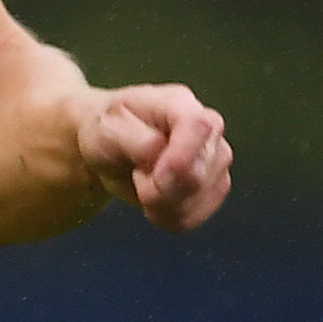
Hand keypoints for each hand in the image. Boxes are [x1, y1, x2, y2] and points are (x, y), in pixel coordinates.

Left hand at [83, 84, 233, 229]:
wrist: (109, 143)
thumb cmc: (108, 129)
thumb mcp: (106, 128)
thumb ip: (138, 142)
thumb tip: (164, 160)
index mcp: (180, 104)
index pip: (200, 126)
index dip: (179, 158)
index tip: (153, 175)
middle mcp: (209, 129)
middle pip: (198, 175)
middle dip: (158, 189)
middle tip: (135, 175)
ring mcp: (216, 158)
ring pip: (198, 201)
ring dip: (161, 204)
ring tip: (143, 181)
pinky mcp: (214, 186)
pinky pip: (195, 217)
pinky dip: (168, 216)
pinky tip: (155, 200)